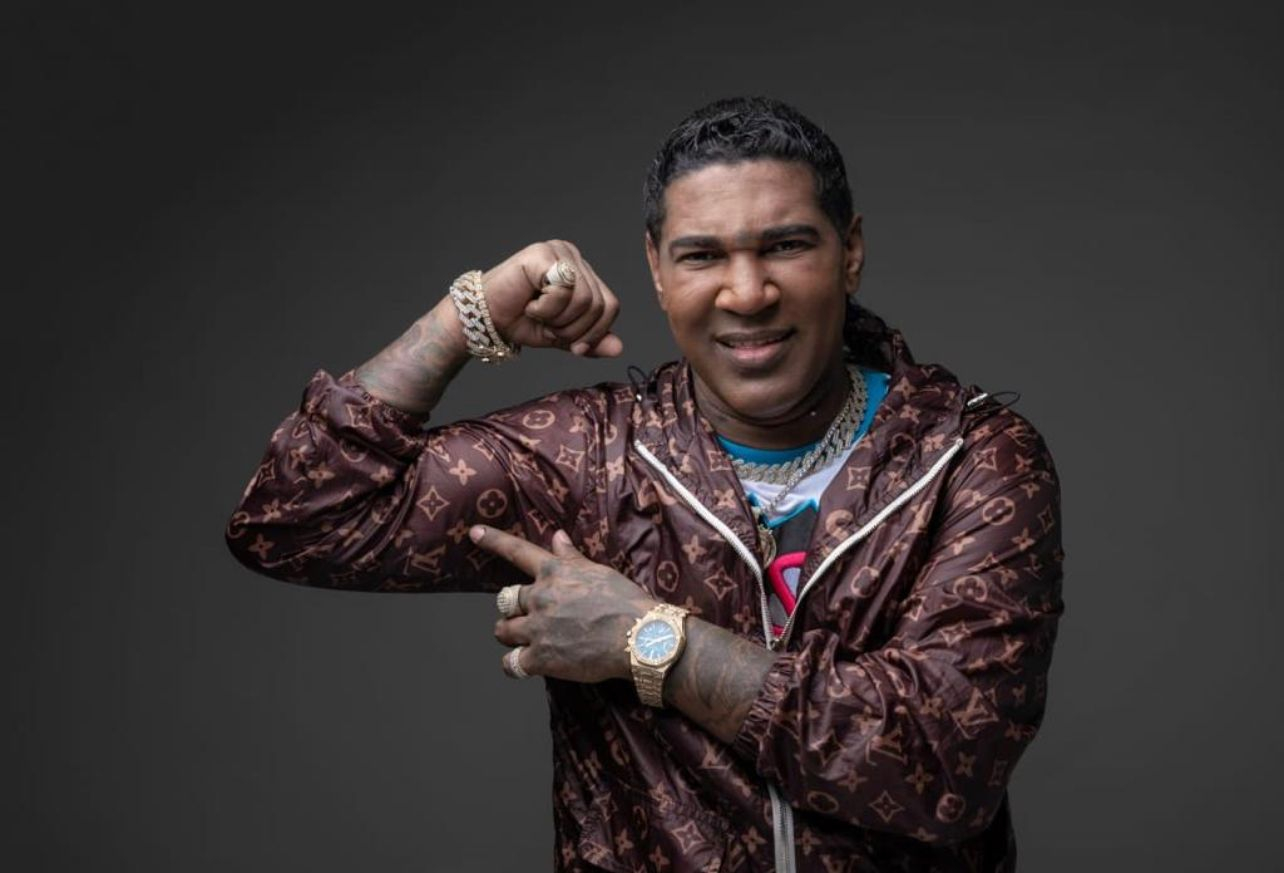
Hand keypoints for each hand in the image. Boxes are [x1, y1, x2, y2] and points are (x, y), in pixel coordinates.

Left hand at [470, 525, 655, 682]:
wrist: (640, 637)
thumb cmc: (626, 603)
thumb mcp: (598, 572)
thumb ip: (571, 557)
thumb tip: (557, 536)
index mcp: (555, 572)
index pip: (517, 551)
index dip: (494, 540)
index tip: (474, 532)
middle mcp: (540, 597)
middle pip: (506, 601)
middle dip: (513, 610)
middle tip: (527, 618)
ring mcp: (537, 628)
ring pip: (503, 631)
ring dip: (510, 635)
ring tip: (525, 641)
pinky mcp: (540, 658)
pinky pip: (510, 663)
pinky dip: (514, 665)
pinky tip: (523, 666)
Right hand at [478, 241, 623, 356]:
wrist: (484, 320)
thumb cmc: (520, 321)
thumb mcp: (563, 336)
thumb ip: (590, 339)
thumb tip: (619, 349)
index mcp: (582, 272)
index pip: (610, 305)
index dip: (595, 333)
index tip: (574, 348)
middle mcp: (573, 256)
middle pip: (598, 304)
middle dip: (573, 329)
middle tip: (548, 326)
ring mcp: (558, 251)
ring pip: (584, 299)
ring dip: (558, 319)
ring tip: (537, 313)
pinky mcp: (542, 254)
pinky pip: (563, 290)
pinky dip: (547, 308)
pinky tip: (529, 303)